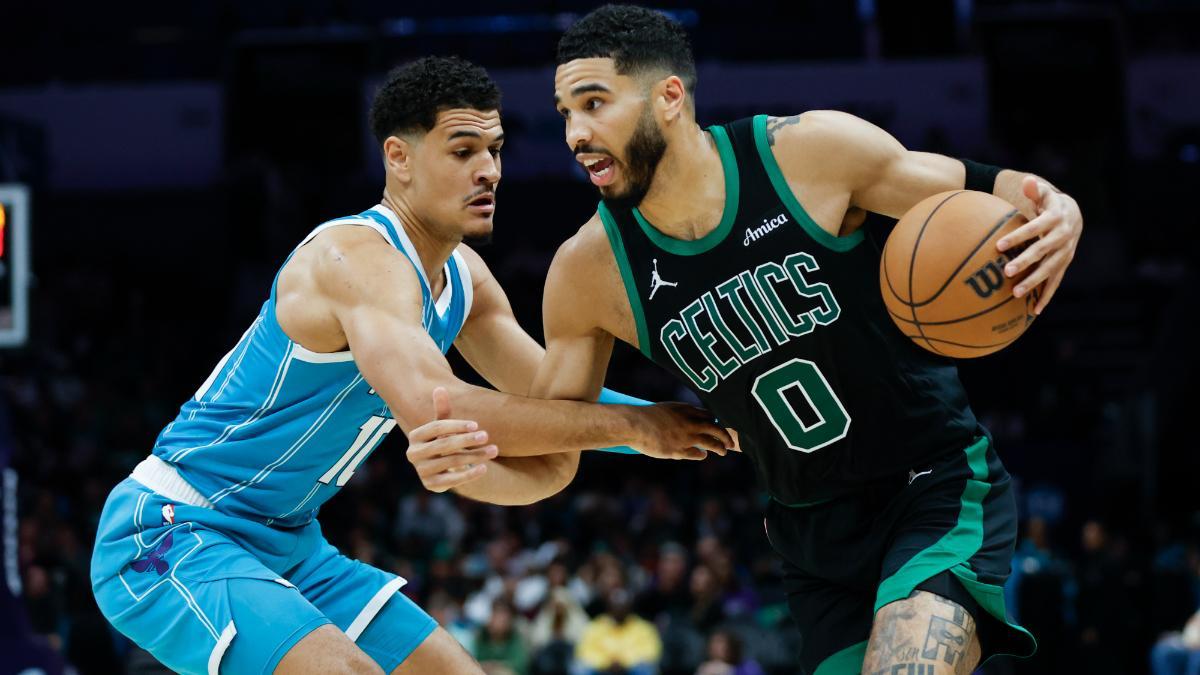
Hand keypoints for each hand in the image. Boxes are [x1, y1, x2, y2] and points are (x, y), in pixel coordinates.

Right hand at [405, 387, 497, 491]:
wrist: (444, 469)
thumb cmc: (445, 441)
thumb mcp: (444, 426)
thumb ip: (442, 410)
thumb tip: (439, 388)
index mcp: (415, 436)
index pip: (437, 427)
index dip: (457, 425)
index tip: (476, 425)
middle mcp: (413, 453)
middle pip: (444, 444)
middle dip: (467, 440)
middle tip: (486, 436)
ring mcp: (421, 470)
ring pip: (452, 461)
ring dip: (475, 455)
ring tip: (494, 450)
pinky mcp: (430, 485)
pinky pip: (452, 480)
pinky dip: (470, 474)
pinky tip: (484, 468)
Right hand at [628, 402, 734, 459]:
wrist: (633, 424)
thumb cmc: (646, 416)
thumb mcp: (666, 408)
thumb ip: (680, 413)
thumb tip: (688, 417)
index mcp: (686, 409)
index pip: (708, 415)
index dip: (716, 421)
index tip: (720, 426)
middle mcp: (689, 422)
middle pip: (715, 428)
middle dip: (725, 435)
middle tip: (731, 442)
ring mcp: (685, 437)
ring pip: (710, 443)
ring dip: (719, 447)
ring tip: (723, 451)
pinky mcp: (678, 450)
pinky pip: (696, 454)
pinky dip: (702, 454)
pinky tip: (703, 455)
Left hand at [996, 175, 1081, 314]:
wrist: (1074, 215)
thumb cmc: (1049, 203)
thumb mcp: (1044, 194)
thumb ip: (1034, 189)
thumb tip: (1028, 181)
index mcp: (1056, 219)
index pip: (1035, 227)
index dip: (1018, 236)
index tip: (999, 245)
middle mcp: (1063, 237)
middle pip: (1043, 251)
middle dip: (1025, 262)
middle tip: (1006, 272)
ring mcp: (1066, 253)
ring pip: (1050, 269)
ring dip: (1034, 282)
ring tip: (1015, 293)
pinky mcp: (1064, 264)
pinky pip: (1056, 282)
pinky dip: (1046, 296)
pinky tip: (1034, 310)